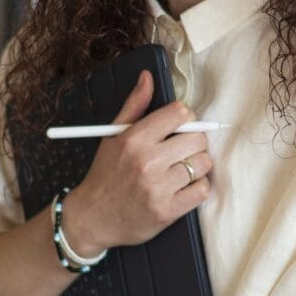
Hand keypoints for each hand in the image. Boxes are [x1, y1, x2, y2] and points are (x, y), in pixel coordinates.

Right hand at [60, 71, 212, 252]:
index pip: (179, 113)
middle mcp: (147, 162)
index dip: (185, 119)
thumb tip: (148, 77)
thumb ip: (134, 105)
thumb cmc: (105, 175)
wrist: (92, 218)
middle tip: (181, 150)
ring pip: (203, 164)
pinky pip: (202, 190)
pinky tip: (183, 187)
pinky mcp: (168, 211)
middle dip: (193, 142)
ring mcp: (158, 188)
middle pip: (197, 139)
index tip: (180, 127)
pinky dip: (197, 188)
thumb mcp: (113, 136)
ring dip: (197, 166)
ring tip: (181, 170)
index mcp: (134, 139)